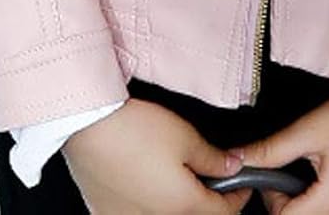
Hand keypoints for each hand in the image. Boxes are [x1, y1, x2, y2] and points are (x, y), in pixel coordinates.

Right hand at [61, 97, 253, 213]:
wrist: (86, 123)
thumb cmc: (135, 128)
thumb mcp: (186, 136)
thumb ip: (213, 158)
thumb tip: (233, 167)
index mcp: (182, 206)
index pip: (222, 212)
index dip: (238, 197)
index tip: (242, 185)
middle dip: (206, 199)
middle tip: (210, 176)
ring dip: (174, 201)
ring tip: (173, 173)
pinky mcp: (104, 211)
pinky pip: (133, 214)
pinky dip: (144, 203)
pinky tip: (141, 182)